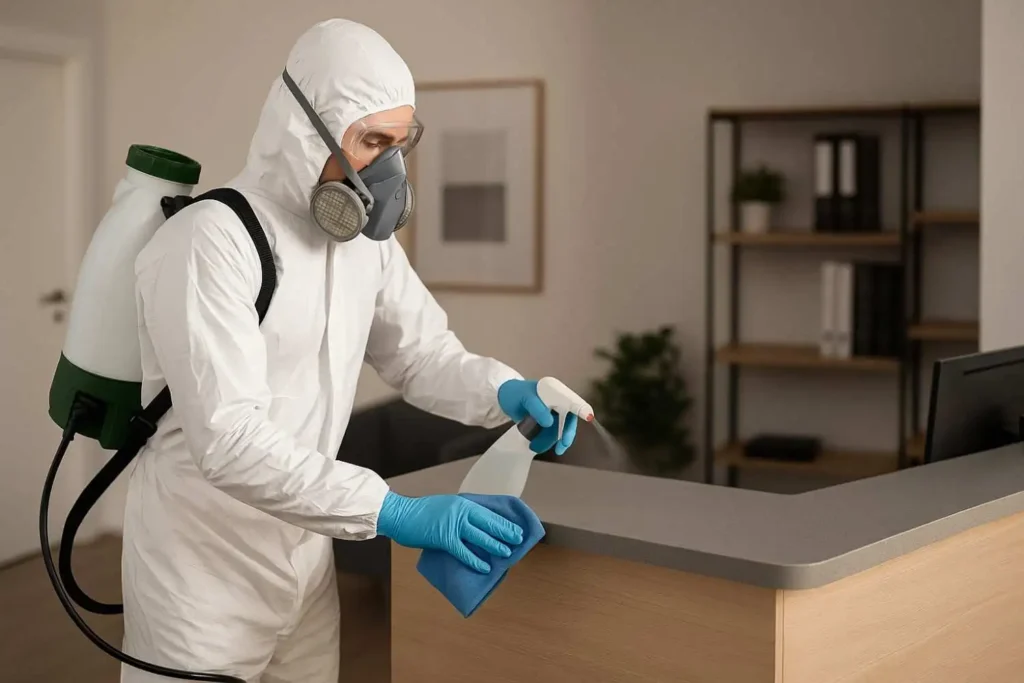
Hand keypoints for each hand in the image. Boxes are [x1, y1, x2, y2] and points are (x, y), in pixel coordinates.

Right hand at [376, 491, 523, 572]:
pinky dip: (475, 560)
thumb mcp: (445, 507)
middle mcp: (461, 511)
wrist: (400, 514)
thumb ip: (460, 514)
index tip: (516, 527)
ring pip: (481, 536)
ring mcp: (453, 524)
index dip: (504, 521)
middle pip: (489, 523)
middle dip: (506, 532)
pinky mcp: (444, 538)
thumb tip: (474, 527)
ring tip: (507, 553)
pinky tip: (485, 567)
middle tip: (519, 540)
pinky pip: (464, 551)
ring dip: (496, 545)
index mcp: (462, 503)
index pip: (489, 512)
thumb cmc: (420, 513)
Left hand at [497, 379, 577, 454]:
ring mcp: (553, 413)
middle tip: (562, 447)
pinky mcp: (546, 423)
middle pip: (569, 420)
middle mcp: (558, 402)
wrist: (503, 398)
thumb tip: (549, 423)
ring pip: (559, 430)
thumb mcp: (524, 398)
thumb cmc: (514, 393)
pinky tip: (535, 445)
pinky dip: (545, 441)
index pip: (572, 401)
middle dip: (566, 434)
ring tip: (535, 447)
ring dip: (551, 441)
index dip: (581, 409)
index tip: (588, 417)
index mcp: (556, 392)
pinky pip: (550, 434)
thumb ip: (537, 408)